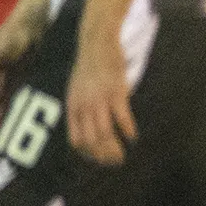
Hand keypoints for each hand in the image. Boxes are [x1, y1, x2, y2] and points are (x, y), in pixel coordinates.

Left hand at [66, 28, 135, 165]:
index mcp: (73, 106)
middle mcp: (84, 106)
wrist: (96, 42)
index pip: (76, 140)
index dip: (88, 153)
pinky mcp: (116, 92)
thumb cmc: (88, 65)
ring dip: (115, 149)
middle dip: (103, 156)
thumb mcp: (76, 88)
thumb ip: (81, 107)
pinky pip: (121, 118)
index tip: (99, 159)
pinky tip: (132, 137)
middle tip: (115, 162)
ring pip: (105, 134)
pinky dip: (128, 131)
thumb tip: (89, 125)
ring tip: (123, 155)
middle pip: (92, 141)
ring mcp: (99, 100)